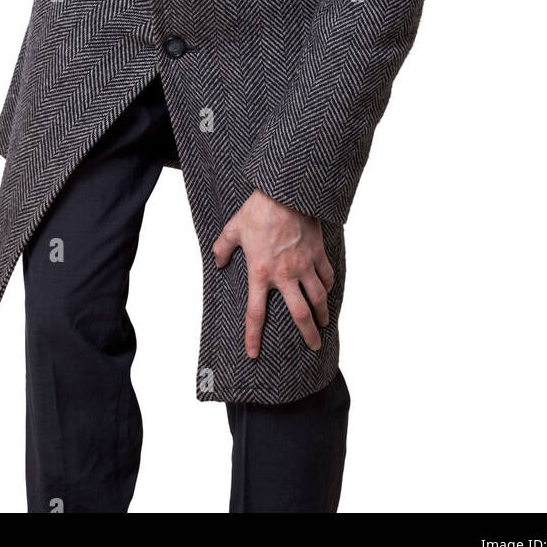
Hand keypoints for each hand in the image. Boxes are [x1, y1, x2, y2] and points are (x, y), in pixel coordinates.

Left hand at [212, 190, 334, 358]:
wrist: (285, 193)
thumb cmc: (258, 210)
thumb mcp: (233, 228)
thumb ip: (223, 248)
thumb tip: (219, 261)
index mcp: (260, 273)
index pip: (256, 313)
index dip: (254, 336)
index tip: (254, 353)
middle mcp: (285, 275)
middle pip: (299, 314)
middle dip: (308, 333)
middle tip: (313, 346)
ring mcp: (304, 265)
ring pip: (318, 298)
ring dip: (322, 314)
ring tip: (323, 324)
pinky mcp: (317, 254)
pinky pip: (326, 276)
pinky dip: (328, 286)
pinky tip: (327, 292)